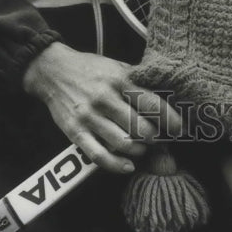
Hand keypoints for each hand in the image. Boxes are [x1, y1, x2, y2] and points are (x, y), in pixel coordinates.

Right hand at [22, 42, 182, 173]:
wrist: (52, 70)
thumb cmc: (90, 69)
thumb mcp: (116, 66)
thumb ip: (137, 81)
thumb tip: (165, 96)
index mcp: (120, 80)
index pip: (152, 103)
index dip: (170, 119)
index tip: (179, 128)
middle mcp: (106, 98)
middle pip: (141, 128)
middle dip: (156, 138)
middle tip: (159, 138)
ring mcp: (89, 116)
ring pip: (123, 143)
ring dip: (139, 150)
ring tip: (143, 147)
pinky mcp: (75, 132)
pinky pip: (99, 155)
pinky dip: (117, 165)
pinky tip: (128, 165)